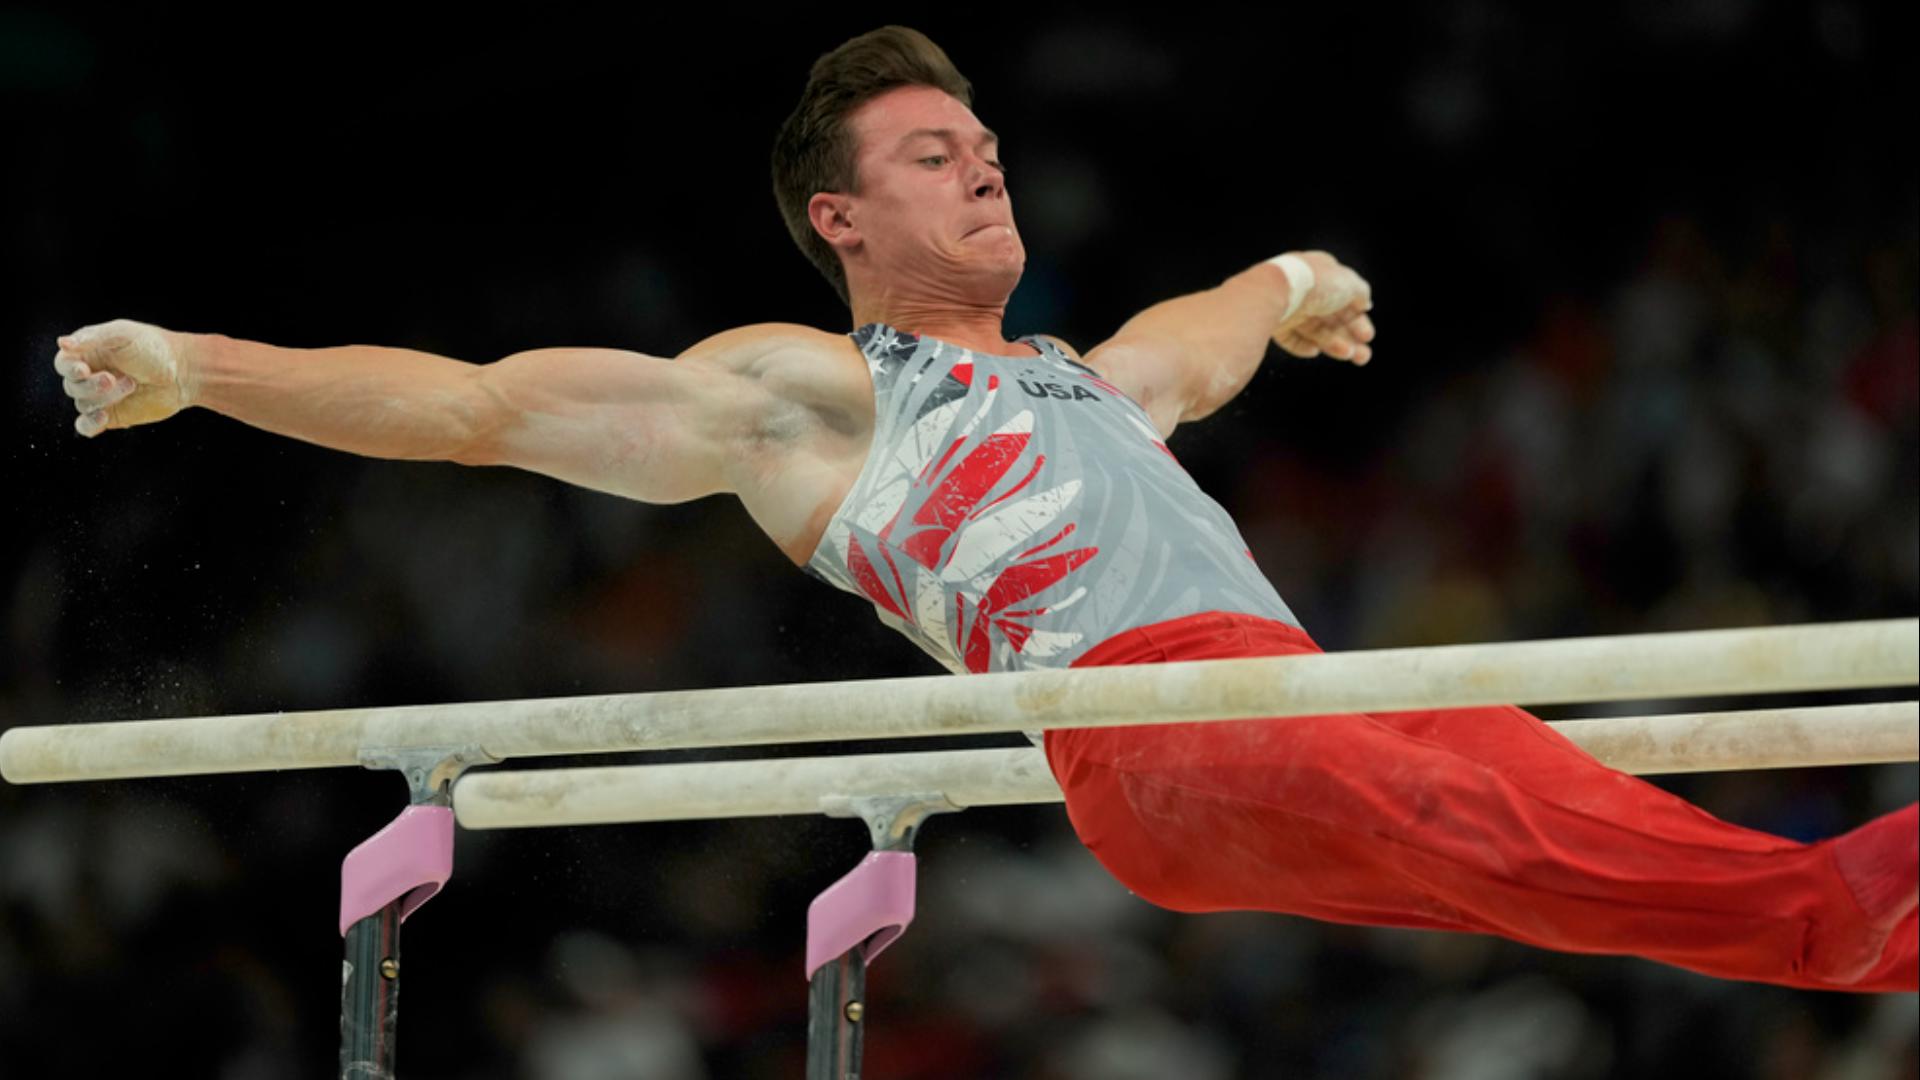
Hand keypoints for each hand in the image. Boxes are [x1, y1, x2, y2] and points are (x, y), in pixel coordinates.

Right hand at [53, 319, 195, 436]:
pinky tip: (104, 417)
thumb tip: (62, 343)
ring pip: (83, 405)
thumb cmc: (154, 348)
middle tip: (117, 379)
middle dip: (93, 385)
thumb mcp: (124, 335)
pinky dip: (89, 425)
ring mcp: (99, 397)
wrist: (183, 373)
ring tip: (132, 385)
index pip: (63, 364)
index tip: (83, 370)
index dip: (69, 369)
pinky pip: (86, 426)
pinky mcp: (111, 415)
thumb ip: (93, 337)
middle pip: (72, 387)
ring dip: (105, 398)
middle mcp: (90, 375)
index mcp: (88, 353)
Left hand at [1273, 251, 1375, 365]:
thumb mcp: (1349, 283)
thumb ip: (1361, 293)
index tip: (1368, 336)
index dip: (1358, 319)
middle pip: (1331, 318)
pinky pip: (1291, 339)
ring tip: (1349, 356)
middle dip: (1349, 337)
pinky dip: (1302, 346)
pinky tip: (1314, 351)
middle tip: (1363, 356)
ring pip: (1314, 330)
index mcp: (1323, 273)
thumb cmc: (1315, 283)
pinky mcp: (1274, 323)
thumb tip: (1366, 304)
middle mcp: (1306, 290)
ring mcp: (1289, 306)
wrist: (1277, 292)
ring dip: (1333, 345)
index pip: (1345, 299)